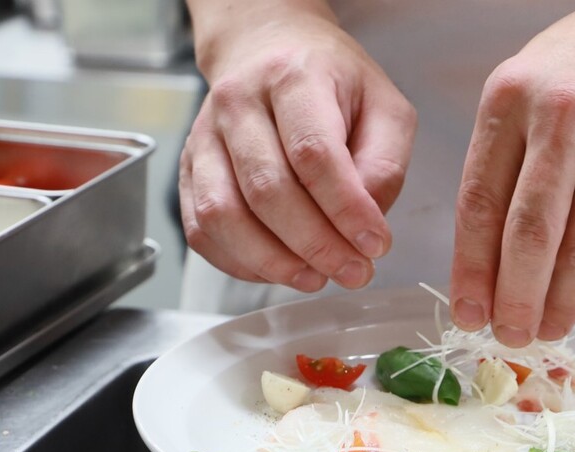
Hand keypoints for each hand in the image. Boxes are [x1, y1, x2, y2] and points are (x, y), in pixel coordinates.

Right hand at [180, 4, 416, 291]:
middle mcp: (239, 103)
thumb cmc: (332, 84)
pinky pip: (202, 229)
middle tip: (353, 271)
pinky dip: (240, 263)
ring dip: (273, 261)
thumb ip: (386, 164)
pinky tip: (279, 269)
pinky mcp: (188, 170)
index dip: (345, 209)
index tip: (375, 244)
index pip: (313, 153)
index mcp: (293, 77)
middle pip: (267, 190)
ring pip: (224, 215)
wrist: (268, 50)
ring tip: (316, 277)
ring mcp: (205, 137)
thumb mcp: (384, 108)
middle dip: (315, 245)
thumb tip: (367, 222)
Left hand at [449, 0, 574, 345]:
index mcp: (511, 99)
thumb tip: (486, 256)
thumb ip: (504, 160)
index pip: (480, 202)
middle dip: (514, 298)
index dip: (472, 269)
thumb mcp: (527, 86)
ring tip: (545, 328)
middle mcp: (563, 118)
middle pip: (529, 234)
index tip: (468, 310)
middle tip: (508, 334)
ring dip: (560, 300)